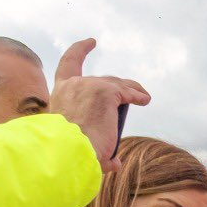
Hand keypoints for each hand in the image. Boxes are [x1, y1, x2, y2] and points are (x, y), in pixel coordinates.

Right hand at [48, 39, 150, 173]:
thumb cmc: (67, 152)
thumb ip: (97, 150)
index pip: (69, 64)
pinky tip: (145, 100)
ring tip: (143, 97)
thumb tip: (114, 164)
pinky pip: (128, 93)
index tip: (90, 42)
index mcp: (61, 93)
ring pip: (118, 85)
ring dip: (132, 90)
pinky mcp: (106, 92)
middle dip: (119, 85)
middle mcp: (73, 84)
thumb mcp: (77, 143)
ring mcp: (90, 85)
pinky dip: (137, 96)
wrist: (67, 152)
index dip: (80, 51)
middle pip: (103, 80)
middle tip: (133, 93)